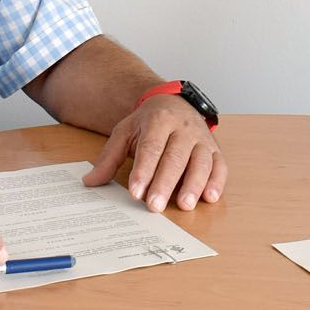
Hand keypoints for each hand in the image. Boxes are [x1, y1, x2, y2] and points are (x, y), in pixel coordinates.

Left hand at [82, 95, 226, 211]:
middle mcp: (183, 128)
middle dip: (165, 183)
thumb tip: (90, 181)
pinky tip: (210, 197)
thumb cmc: (149, 123)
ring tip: (184, 205)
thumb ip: (109, 158)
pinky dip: (217, 181)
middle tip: (155, 206)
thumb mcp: (125, 132)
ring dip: (194, 184)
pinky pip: (220, 165)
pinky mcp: (215, 149)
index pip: (151, 147)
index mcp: (158, 120)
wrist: (174, 103)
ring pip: (201, 162)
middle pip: (176, 157)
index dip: (144, 170)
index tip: (136, 192)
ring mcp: (202, 138)